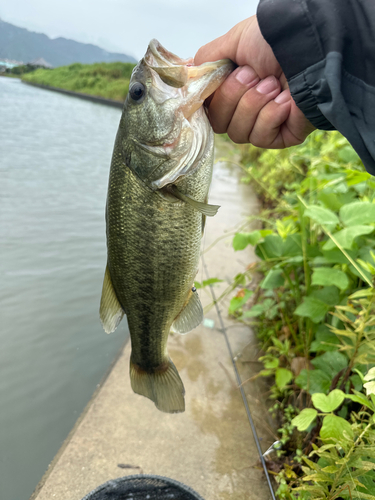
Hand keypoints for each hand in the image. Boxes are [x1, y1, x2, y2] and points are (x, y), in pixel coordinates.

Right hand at [194, 16, 314, 147]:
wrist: (310, 49)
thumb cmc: (274, 42)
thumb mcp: (231, 43)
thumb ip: (205, 60)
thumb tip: (186, 75)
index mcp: (233, 90)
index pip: (207, 110)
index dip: (207, 101)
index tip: (210, 86)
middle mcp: (245, 109)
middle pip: (219, 123)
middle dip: (232, 96)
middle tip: (253, 74)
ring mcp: (262, 125)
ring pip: (237, 133)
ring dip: (253, 104)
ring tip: (273, 84)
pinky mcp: (280, 137)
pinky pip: (260, 137)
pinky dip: (270, 115)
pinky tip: (285, 100)